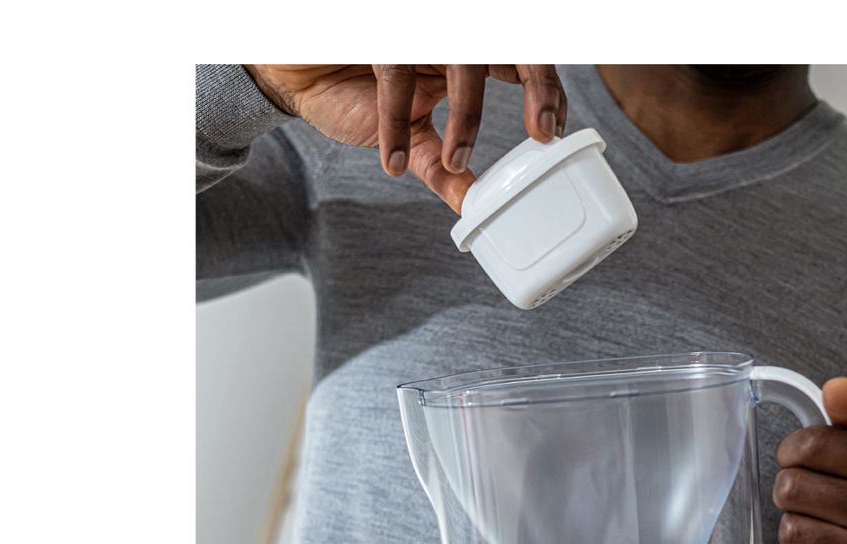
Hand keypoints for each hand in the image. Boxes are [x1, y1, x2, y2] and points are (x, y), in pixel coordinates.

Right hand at [243, 65, 566, 212]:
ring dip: (467, 117)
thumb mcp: (409, 140)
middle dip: (537, 86)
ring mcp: (418, 33)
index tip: (550, 134)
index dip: (547, 93)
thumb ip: (441, 168)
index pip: (525, 65)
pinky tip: (391, 161)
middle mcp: (451, 40)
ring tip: (455, 161)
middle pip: (513, 48)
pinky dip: (396, 122)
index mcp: (469, 58)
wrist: (295, 73)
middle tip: (543, 132)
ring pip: (465, 59)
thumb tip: (473, 206)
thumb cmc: (355, 92)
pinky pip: (398, 75)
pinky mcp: (378, 35)